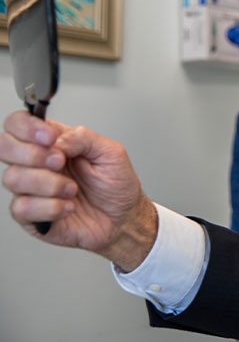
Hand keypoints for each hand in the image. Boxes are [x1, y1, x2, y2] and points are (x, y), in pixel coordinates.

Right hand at [1, 111, 156, 270]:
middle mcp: (36, 163)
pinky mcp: (30, 215)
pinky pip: (22, 208)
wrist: (123, 218)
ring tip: (73, 190)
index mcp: (52, 143)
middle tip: (60, 162)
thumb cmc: (116, 185)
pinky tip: (68, 207)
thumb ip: (82, 138)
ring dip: (49, 184)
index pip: (18, 124)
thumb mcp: (110, 152)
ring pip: (13, 178)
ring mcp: (30, 189)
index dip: (26, 126)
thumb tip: (57, 140)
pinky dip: (50, 207)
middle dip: (31, 154)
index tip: (50, 138)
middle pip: (3, 146)